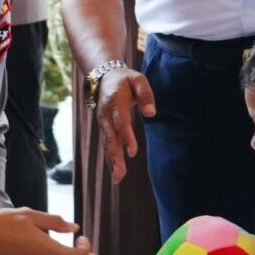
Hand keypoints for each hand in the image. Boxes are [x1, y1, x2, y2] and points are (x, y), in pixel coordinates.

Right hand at [93, 69, 156, 184]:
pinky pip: (107, 144)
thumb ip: (145, 95)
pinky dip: (110, 159)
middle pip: (110, 137)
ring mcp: (103, 122)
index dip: (126, 137)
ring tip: (118, 178)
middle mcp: (106, 115)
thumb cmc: (125, 80)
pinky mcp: (104, 128)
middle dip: (114, 156)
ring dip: (111, 161)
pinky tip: (116, 174)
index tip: (132, 152)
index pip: (121, 122)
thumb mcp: (138, 79)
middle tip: (120, 173)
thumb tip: (151, 113)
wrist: (103, 76)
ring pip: (107, 144)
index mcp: (115, 102)